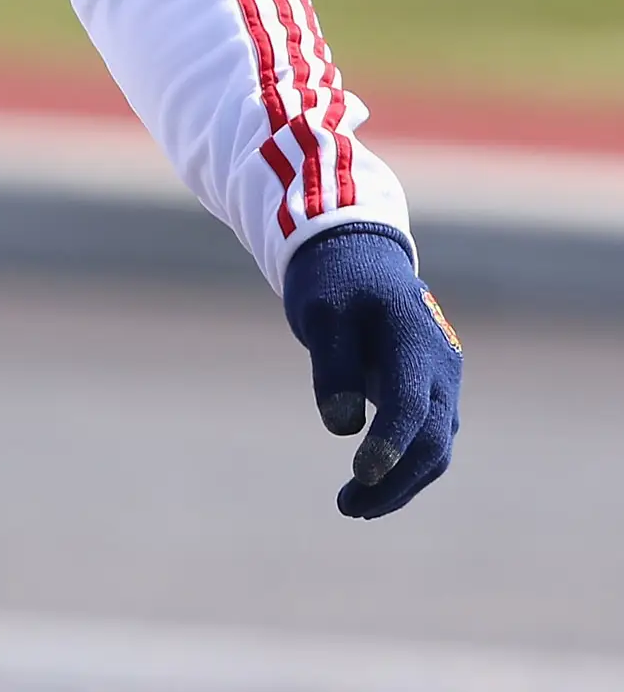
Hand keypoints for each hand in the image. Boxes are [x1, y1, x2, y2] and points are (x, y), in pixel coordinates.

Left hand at [282, 223, 461, 517]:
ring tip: (353, 506)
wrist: (358, 257)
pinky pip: (429, 440)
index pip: (412, 406)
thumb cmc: (334, 283)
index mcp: (413, 340)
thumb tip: (343, 428)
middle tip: (349, 507)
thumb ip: (333, 368)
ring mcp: (443, 383)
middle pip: (432, 440)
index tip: (360, 475)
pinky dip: (405, 467)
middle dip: (395, 480)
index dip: (390, 445)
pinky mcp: (433, 394)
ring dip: (401, 482)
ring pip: (436, 448)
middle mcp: (441, 367)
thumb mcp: (322, 315)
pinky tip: (370, 487)